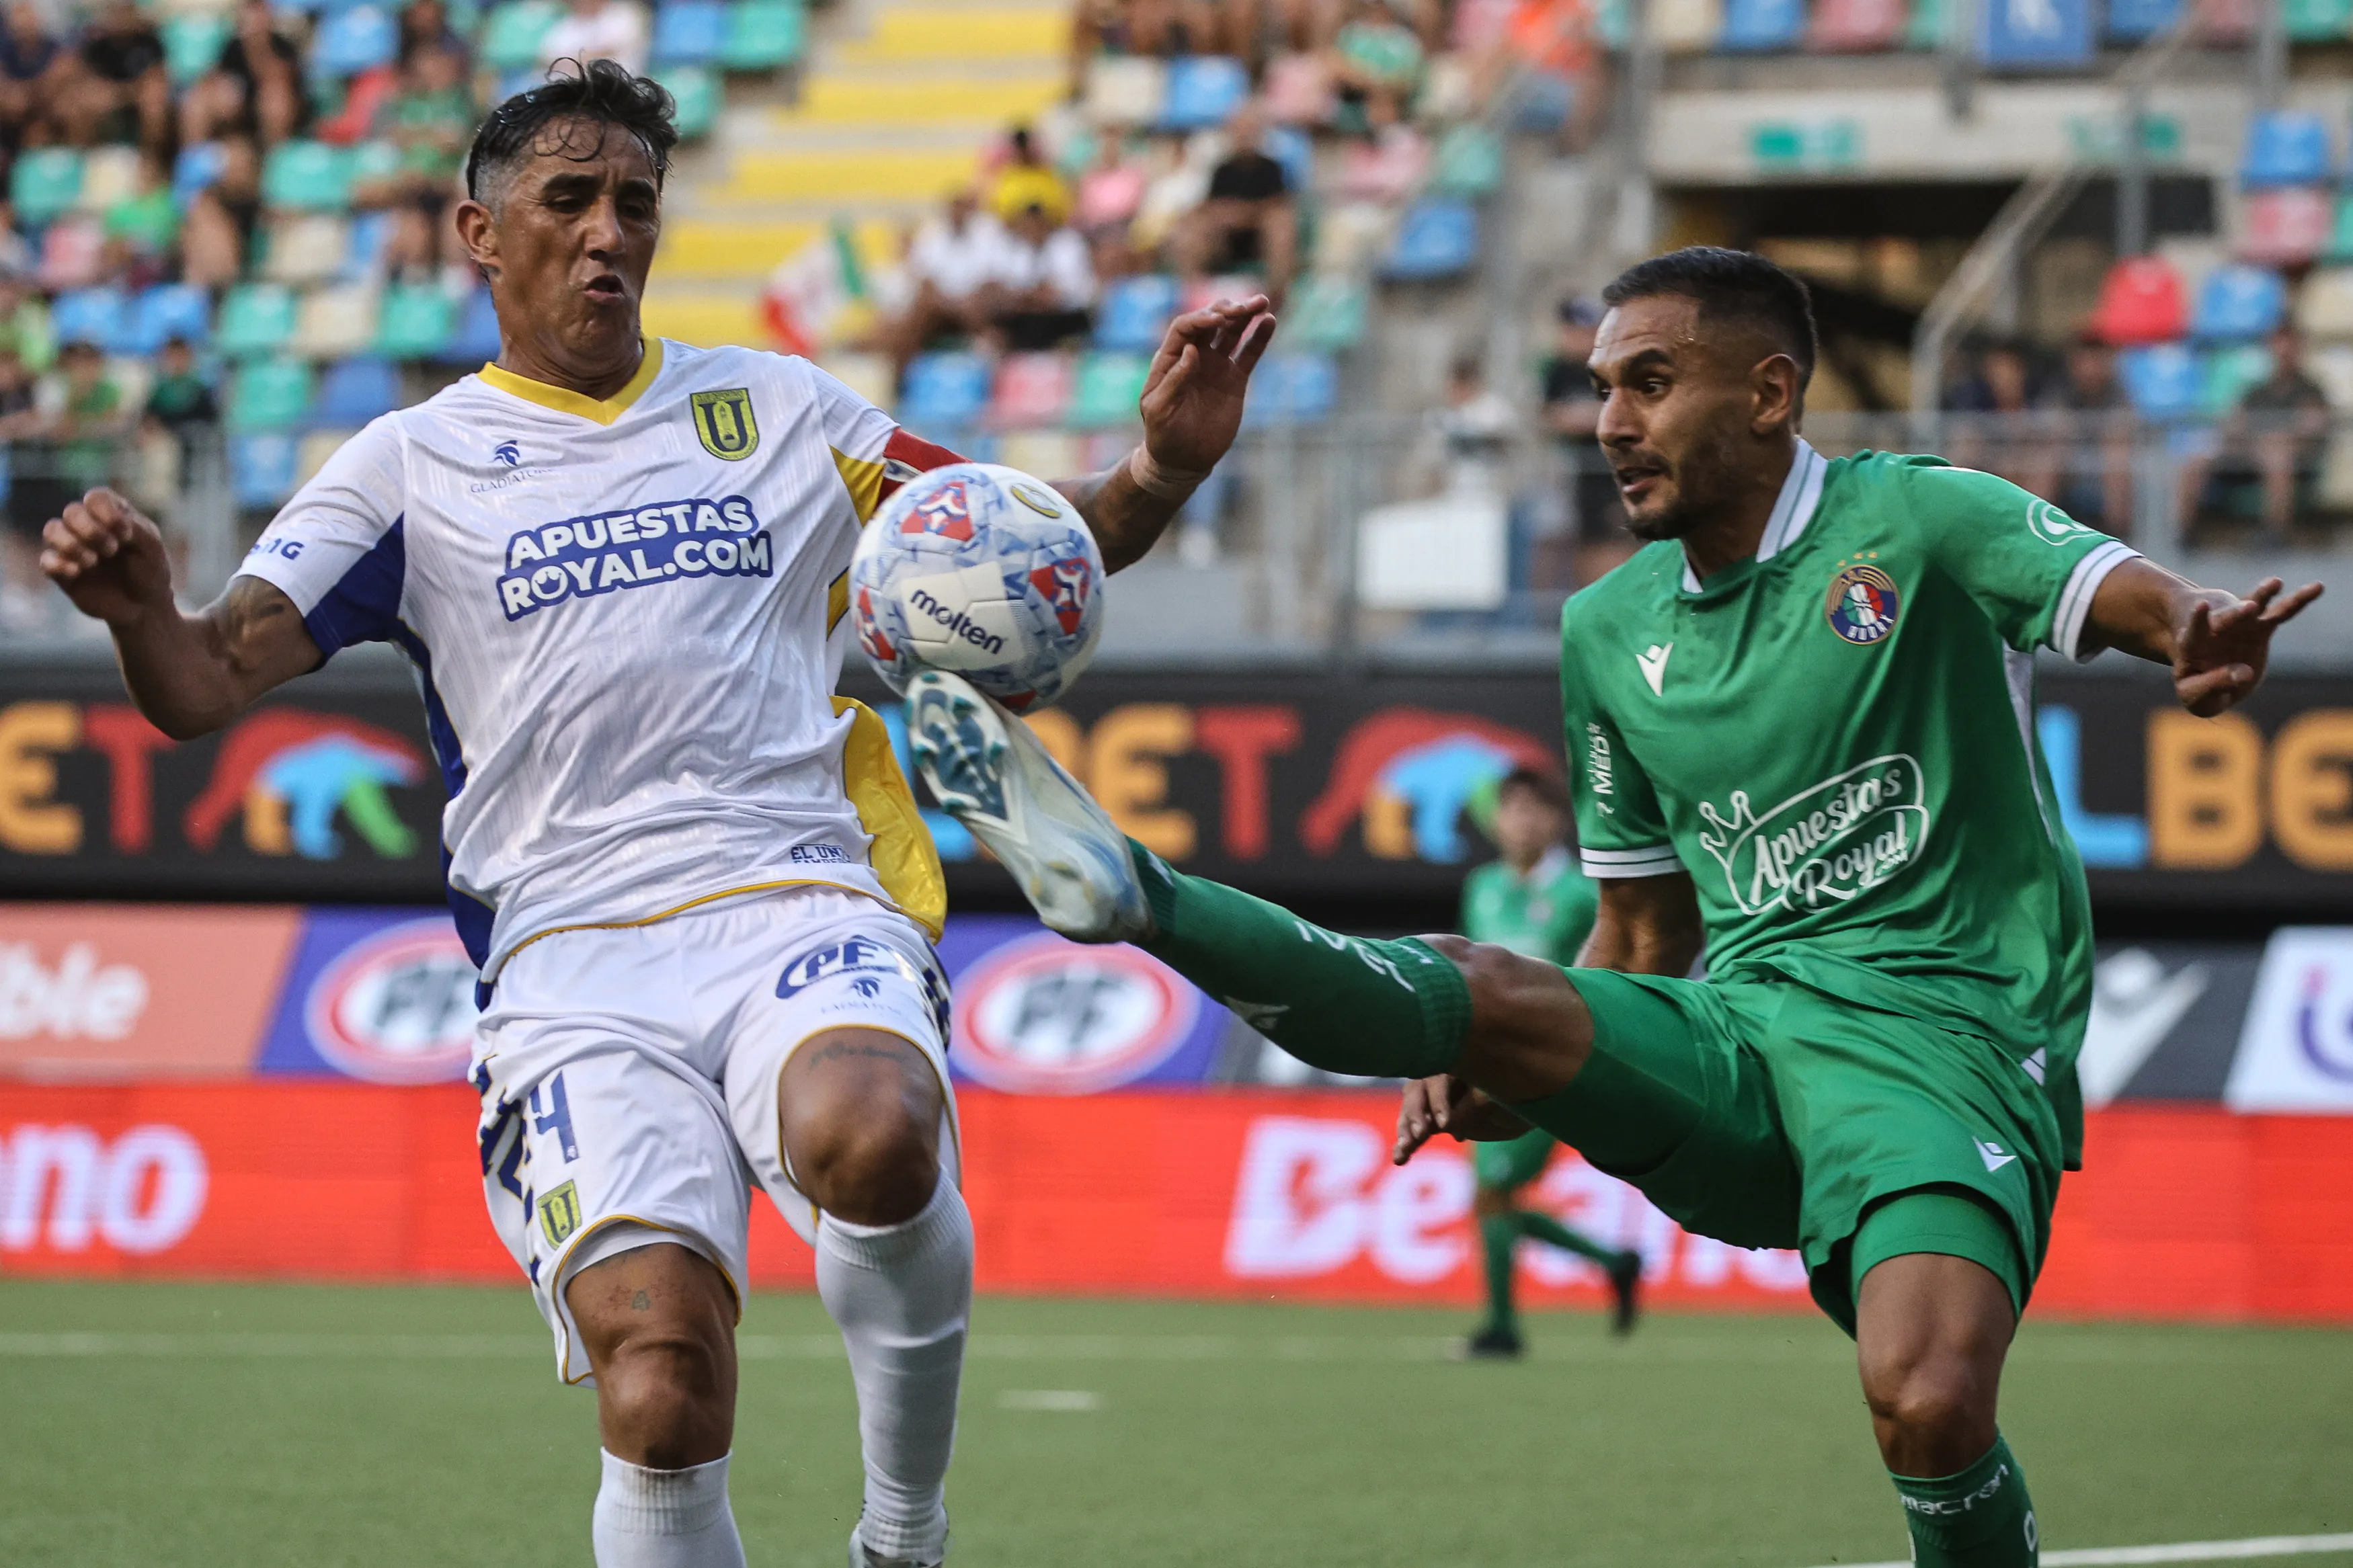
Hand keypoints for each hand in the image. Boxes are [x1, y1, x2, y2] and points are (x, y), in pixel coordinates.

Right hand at [40, 487, 175, 626]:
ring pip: (52, 530)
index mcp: (112, 515)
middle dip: (91, 530)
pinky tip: (77, 572)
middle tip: (111, 550)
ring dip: (71, 544)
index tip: (125, 534)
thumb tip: (116, 521)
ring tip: (92, 562)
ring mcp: (73, 548)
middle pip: (72, 511)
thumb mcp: (152, 548)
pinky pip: (46, 561)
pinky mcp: (62, 572)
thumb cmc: (150, 572)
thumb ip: (135, 527)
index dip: (105, 511)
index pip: (96, 497)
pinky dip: (59, 564)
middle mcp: (88, 527)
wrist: (144, 607)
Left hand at [1137, 295, 1276, 475]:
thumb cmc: (1163, 435)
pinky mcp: (1235, 379)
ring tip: (1262, 302)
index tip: (1219, 319)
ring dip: (1245, 315)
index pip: (1185, 328)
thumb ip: (1174, 379)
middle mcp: (1193, 356)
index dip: (1201, 319)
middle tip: (1245, 307)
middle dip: (1227, 310)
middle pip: (1210, 322)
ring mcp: (1216, 366)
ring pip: (1232, 332)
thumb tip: (1192, 351)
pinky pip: (1249, 354)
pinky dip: (1259, 337)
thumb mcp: (1160, 409)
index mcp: (1170, 359)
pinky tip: (1269, 321)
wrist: (1184, 460)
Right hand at [1393, 1074, 1531, 1164]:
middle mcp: (1440, 1076)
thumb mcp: (1501, 1098)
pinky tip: (1399, 1158)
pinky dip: (1407, 1144)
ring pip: (1411, 1112)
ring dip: (1405, 1131)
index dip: (1438, 1100)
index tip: (1444, 1124)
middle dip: (1416, 1115)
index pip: (1439, 1077)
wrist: (1525, 1106)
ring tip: (1402, 1153)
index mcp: (1457, 1061)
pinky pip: (1416, 1130)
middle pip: (1417, 1093)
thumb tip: (1446, 1127)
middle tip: (1420, 1135)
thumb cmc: (1516, 1091)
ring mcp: (1434, 1099)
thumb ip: (1473, 1108)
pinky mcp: (1433, 1121)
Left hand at [2172, 577, 2322, 716]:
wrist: (2206, 676)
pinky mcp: (2259, 628)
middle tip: (2250, 607)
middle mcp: (2215, 631)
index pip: (2193, 633)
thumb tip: (2243, 673)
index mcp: (2191, 646)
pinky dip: (2297, 602)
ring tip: (2276, 583)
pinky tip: (2316, 587)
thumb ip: (2214, 684)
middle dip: (2236, 613)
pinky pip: (2280, 613)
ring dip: (2265, 596)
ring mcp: (2238, 626)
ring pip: (2254, 607)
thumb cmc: (2196, 687)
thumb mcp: (2195, 694)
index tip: (2202, 605)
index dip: (2198, 620)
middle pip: (2225, 618)